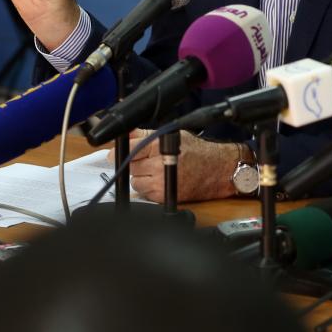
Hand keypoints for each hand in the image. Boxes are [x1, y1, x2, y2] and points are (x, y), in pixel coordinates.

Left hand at [107, 129, 247, 202]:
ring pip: (135, 182)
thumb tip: (124, 133)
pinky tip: (161, 181)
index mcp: (160, 146)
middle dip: (136, 164)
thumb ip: (145, 133)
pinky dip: (149, 189)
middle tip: (147, 161)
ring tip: (156, 172)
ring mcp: (161, 183)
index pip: (129, 149)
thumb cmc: (198, 152)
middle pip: (131, 166)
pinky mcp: (164, 197)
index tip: (112, 154)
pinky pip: (144, 194)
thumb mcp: (172, 135)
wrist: (219, 170)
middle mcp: (159, 165)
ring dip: (141, 177)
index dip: (118, 152)